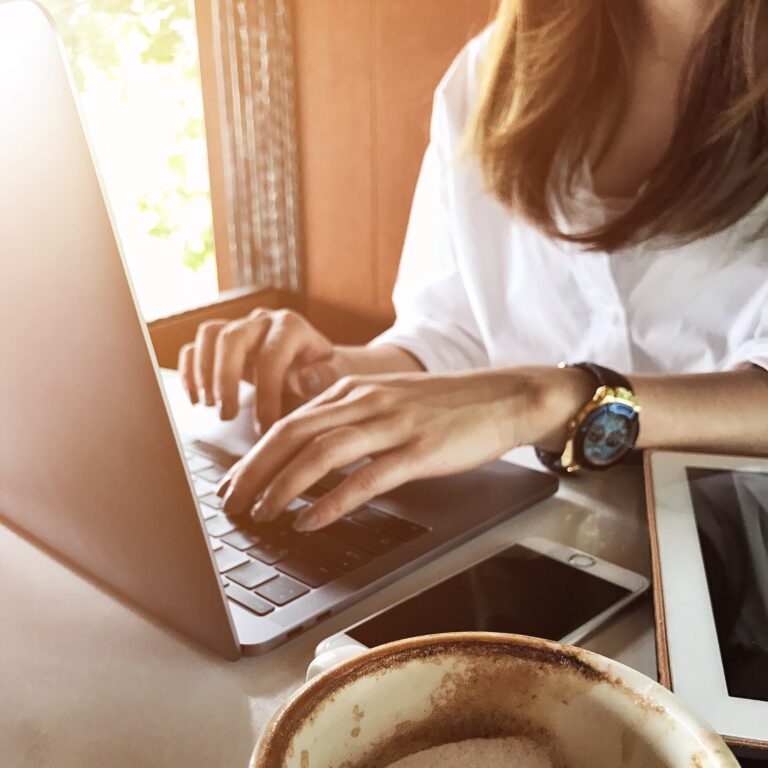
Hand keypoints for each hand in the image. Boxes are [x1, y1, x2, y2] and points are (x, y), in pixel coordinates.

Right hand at [178, 309, 337, 429]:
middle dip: (225, 380)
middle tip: (226, 416)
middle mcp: (263, 321)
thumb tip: (307, 378)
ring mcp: (240, 327)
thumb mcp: (336, 375)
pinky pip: (196, 345)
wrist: (318, 361)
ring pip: (209, 335)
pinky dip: (189, 370)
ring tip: (208, 406)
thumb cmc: (325, 372)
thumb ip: (325, 377)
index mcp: (292, 327)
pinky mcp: (223, 340)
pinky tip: (195, 399)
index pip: (271, 357)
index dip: (266, 394)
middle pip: (232, 338)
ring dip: (203, 372)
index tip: (265, 426)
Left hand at [218, 366, 590, 530]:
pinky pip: (366, 478)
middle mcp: (366, 401)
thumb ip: (347, 418)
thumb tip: (306, 451)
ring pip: (321, 454)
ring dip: (283, 487)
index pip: (288, 422)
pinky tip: (310, 521)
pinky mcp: (420, 450)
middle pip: (293, 435)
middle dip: (254, 472)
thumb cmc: (445, 405)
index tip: (232, 484)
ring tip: (261, 514)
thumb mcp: (388, 400)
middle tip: (231, 504)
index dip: (253, 456)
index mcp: (354, 390)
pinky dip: (332, 502)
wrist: (503, 396)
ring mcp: (393, 424)